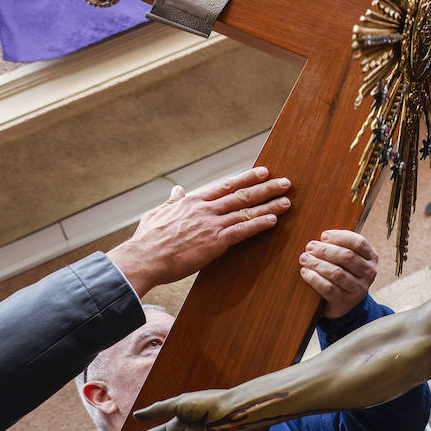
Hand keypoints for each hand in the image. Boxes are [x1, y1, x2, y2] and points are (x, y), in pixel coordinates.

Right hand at [107, 167, 290, 294]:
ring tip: (287, 201)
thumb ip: (171, 201)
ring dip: (269, 206)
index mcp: (193, 201)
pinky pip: (241, 231)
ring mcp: (211, 224)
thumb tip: (176, 190)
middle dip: (265, 188)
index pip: (225, 186)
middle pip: (241, 195)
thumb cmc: (148, 239)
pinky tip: (273, 221)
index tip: (262, 172)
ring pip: (246, 211)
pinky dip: (258, 225)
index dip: (246, 178)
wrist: (143, 258)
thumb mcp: (157, 213)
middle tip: (285, 182)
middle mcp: (205, 209)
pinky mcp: (214, 242)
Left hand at [299, 230, 378, 318]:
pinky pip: (328, 288)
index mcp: (371, 258)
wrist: (344, 303)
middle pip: (347, 256)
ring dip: (317, 263)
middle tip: (309, 247)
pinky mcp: (345, 301)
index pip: (359, 243)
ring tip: (304, 258)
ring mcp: (359, 289)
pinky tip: (305, 272)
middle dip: (325, 250)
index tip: (323, 236)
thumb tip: (322, 238)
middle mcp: (369, 273)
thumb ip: (340, 246)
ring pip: (337, 272)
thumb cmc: (344, 273)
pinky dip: (314, 278)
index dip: (340, 237)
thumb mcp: (349, 259)